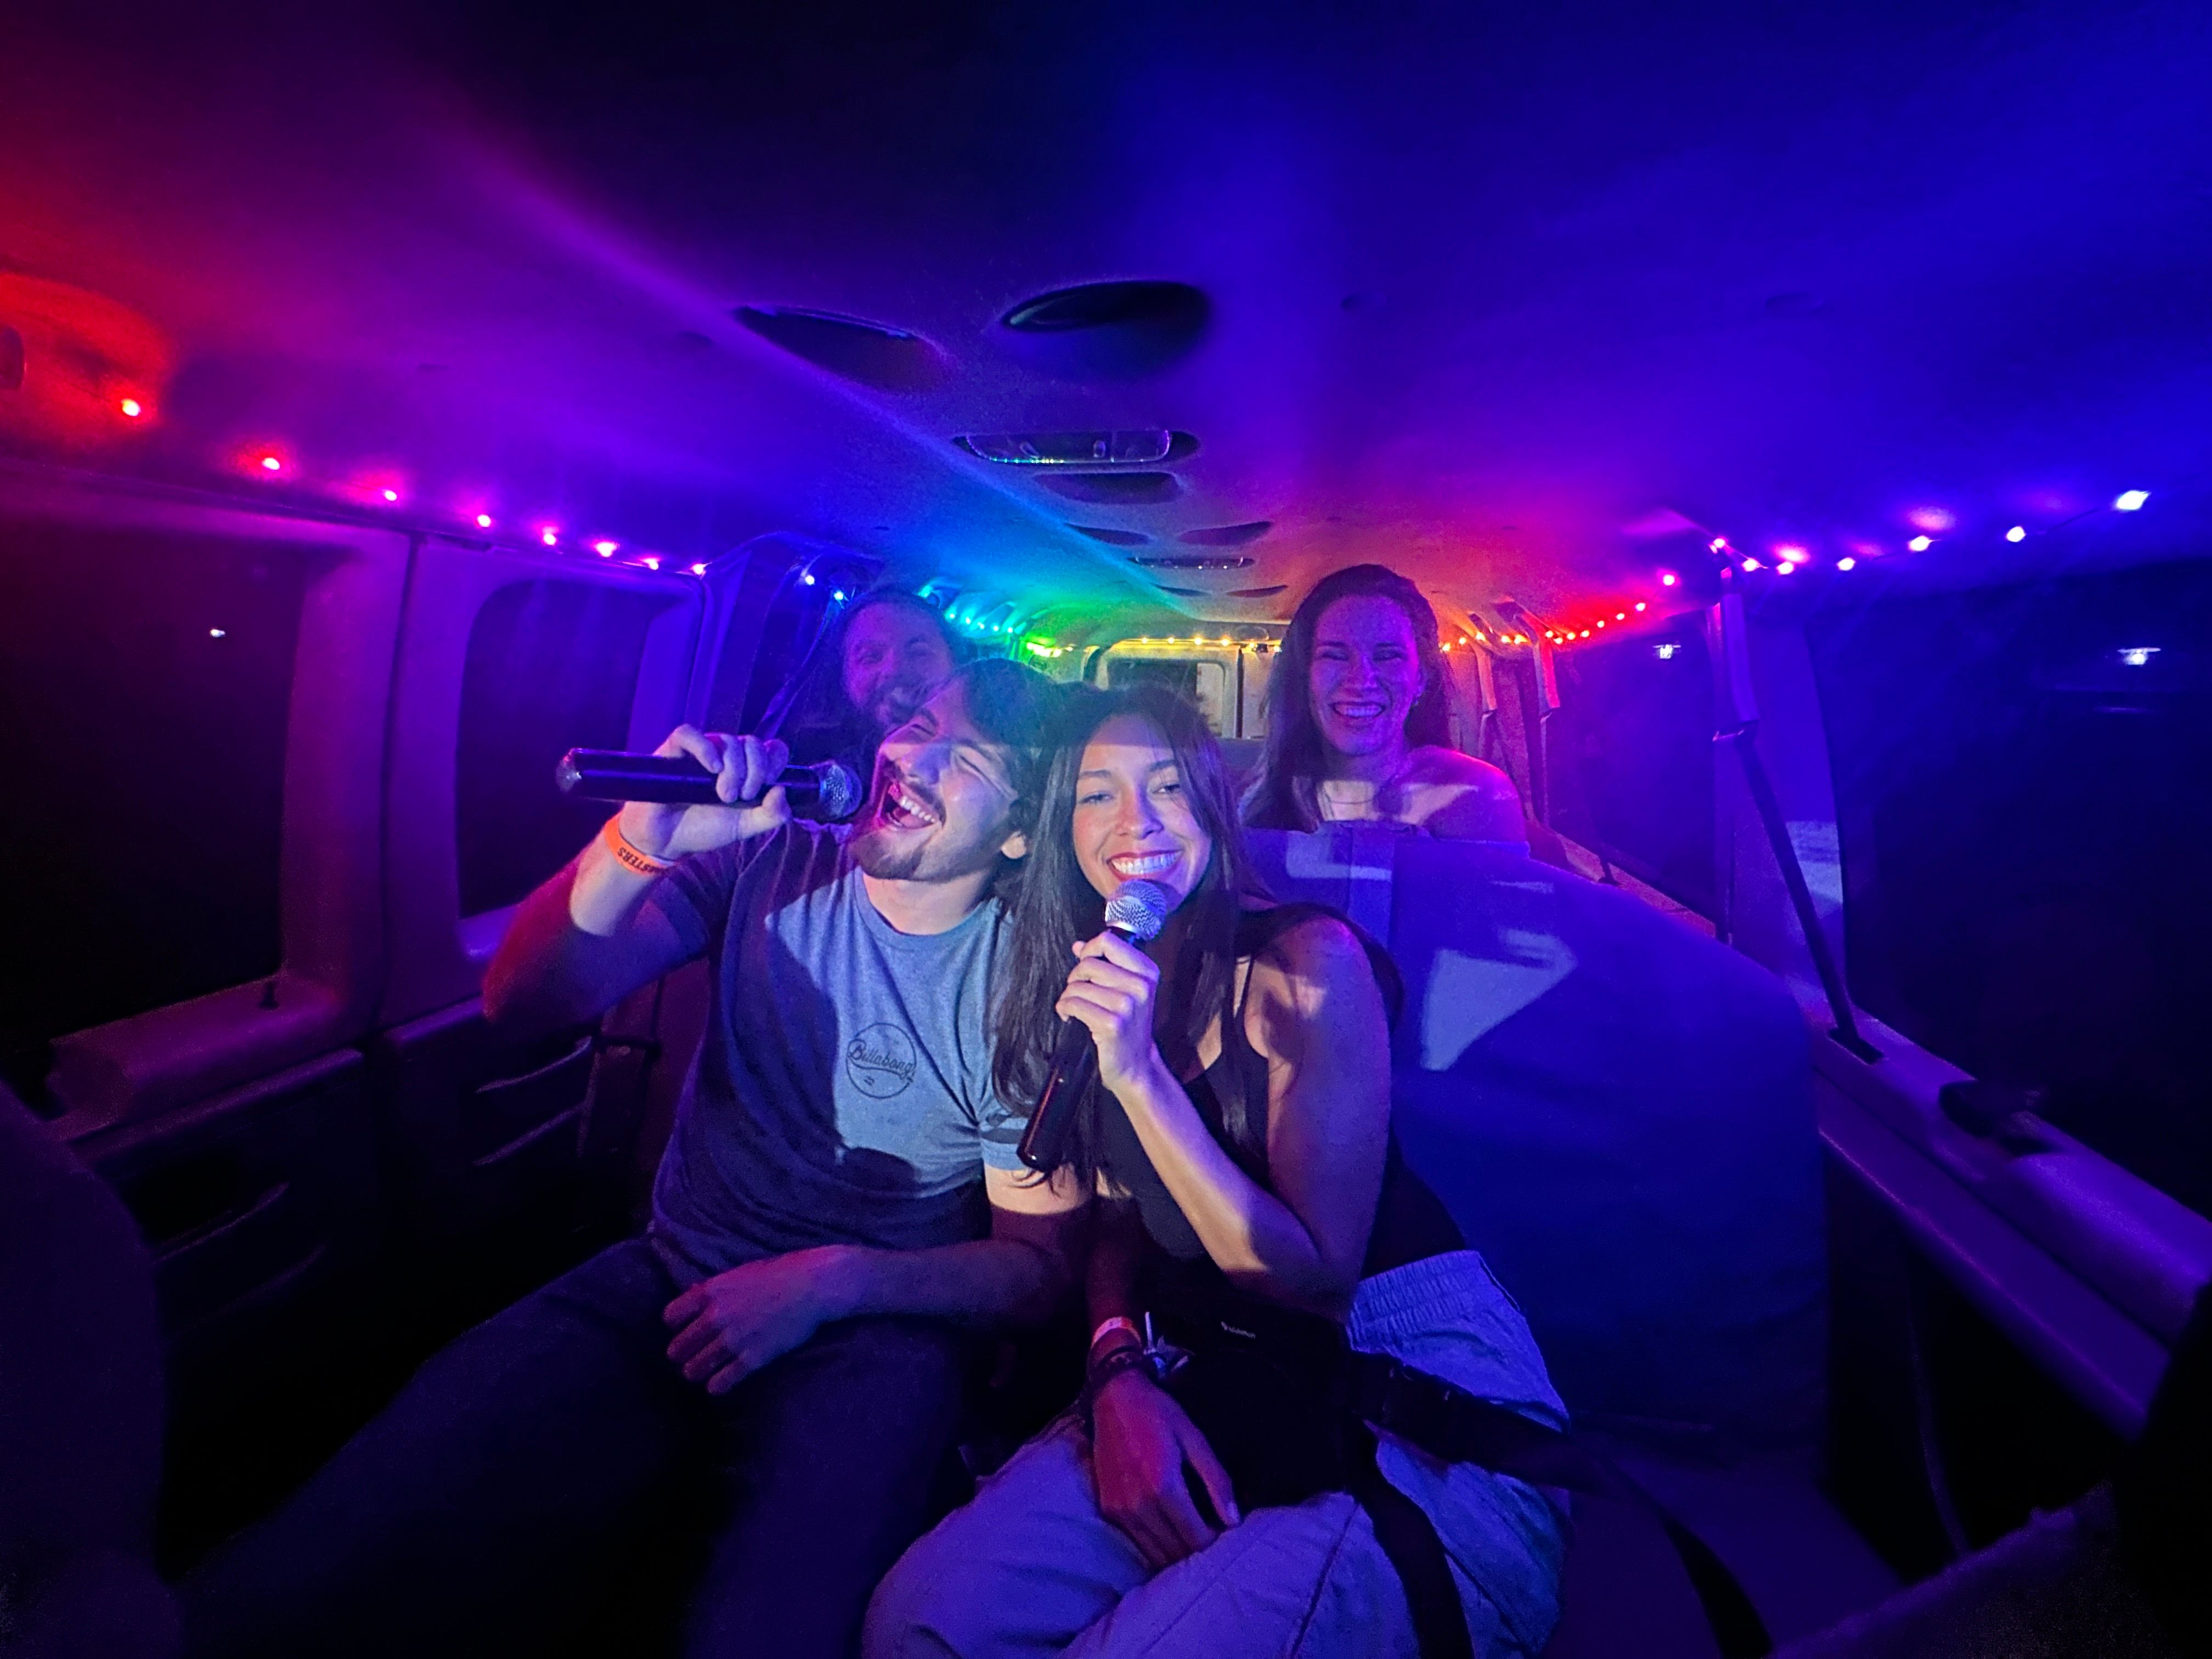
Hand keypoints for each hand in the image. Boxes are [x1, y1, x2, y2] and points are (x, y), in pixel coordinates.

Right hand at [619, 726, 790, 861]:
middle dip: (755, 771)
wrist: (666, 841)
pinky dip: (705, 748)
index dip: (775, 763)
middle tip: (741, 797)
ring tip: (724, 796)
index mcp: (747, 770)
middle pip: (753, 743)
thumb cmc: (704, 829)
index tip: (766, 787)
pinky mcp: (674, 750)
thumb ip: (772, 815)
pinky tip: (712, 768)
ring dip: (733, 769)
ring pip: (727, 740)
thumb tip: (781, 791)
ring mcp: (701, 751)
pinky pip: (689, 734)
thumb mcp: (745, 828)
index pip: (773, 749)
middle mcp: (727, 756)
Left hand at [662, 1247, 850, 1394]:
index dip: (674, 1327)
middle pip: (678, 1347)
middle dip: (680, 1354)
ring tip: (698, 1374)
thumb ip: (713, 1289)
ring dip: (694, 1373)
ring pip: (695, 1368)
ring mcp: (733, 1340)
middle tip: (686, 1358)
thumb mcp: (738, 1274)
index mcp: (710, 1292)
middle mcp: (716, 1317)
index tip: (681, 1330)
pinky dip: (715, 1386)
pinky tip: (716, 1386)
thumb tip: (691, 1296)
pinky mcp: (752, 1358)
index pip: (671, 1317)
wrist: (812, 1286)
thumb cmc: (777, 1275)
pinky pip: (721, 1381)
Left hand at [1056, 932, 1165, 1098]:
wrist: (1136, 1064)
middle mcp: (1140, 986)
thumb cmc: (1128, 1026)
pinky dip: (1065, 1010)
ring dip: (1068, 997)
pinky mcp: (1112, 1024)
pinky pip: (1073, 1004)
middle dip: (1075, 977)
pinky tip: (1071, 1017)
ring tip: (1076, 1008)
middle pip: (1089, 964)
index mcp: (1147, 972)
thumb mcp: (1125, 990)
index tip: (1084, 962)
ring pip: (1077, 986)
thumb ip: (1104, 964)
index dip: (1090, 949)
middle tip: (1078, 992)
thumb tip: (1078, 946)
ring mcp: (1127, 1005)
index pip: (1108, 941)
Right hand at [1088, 1367, 1240, 1568]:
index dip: (1215, 1543)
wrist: (1114, 1399)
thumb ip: (1216, 1481)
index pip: (1196, 1539)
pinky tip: (1170, 1531)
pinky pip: (1137, 1542)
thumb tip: (1234, 1521)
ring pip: (1155, 1554)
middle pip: (1176, 1552)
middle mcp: (1138, 1505)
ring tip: (1192, 1535)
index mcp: (1163, 1488)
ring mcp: (1120, 1511)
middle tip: (1211, 1536)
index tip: (1225, 1533)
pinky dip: (1156, 1545)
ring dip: (1177, 1553)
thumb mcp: (1194, 1439)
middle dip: (1198, 1551)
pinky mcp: (1108, 1510)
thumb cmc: (1159, 1415)